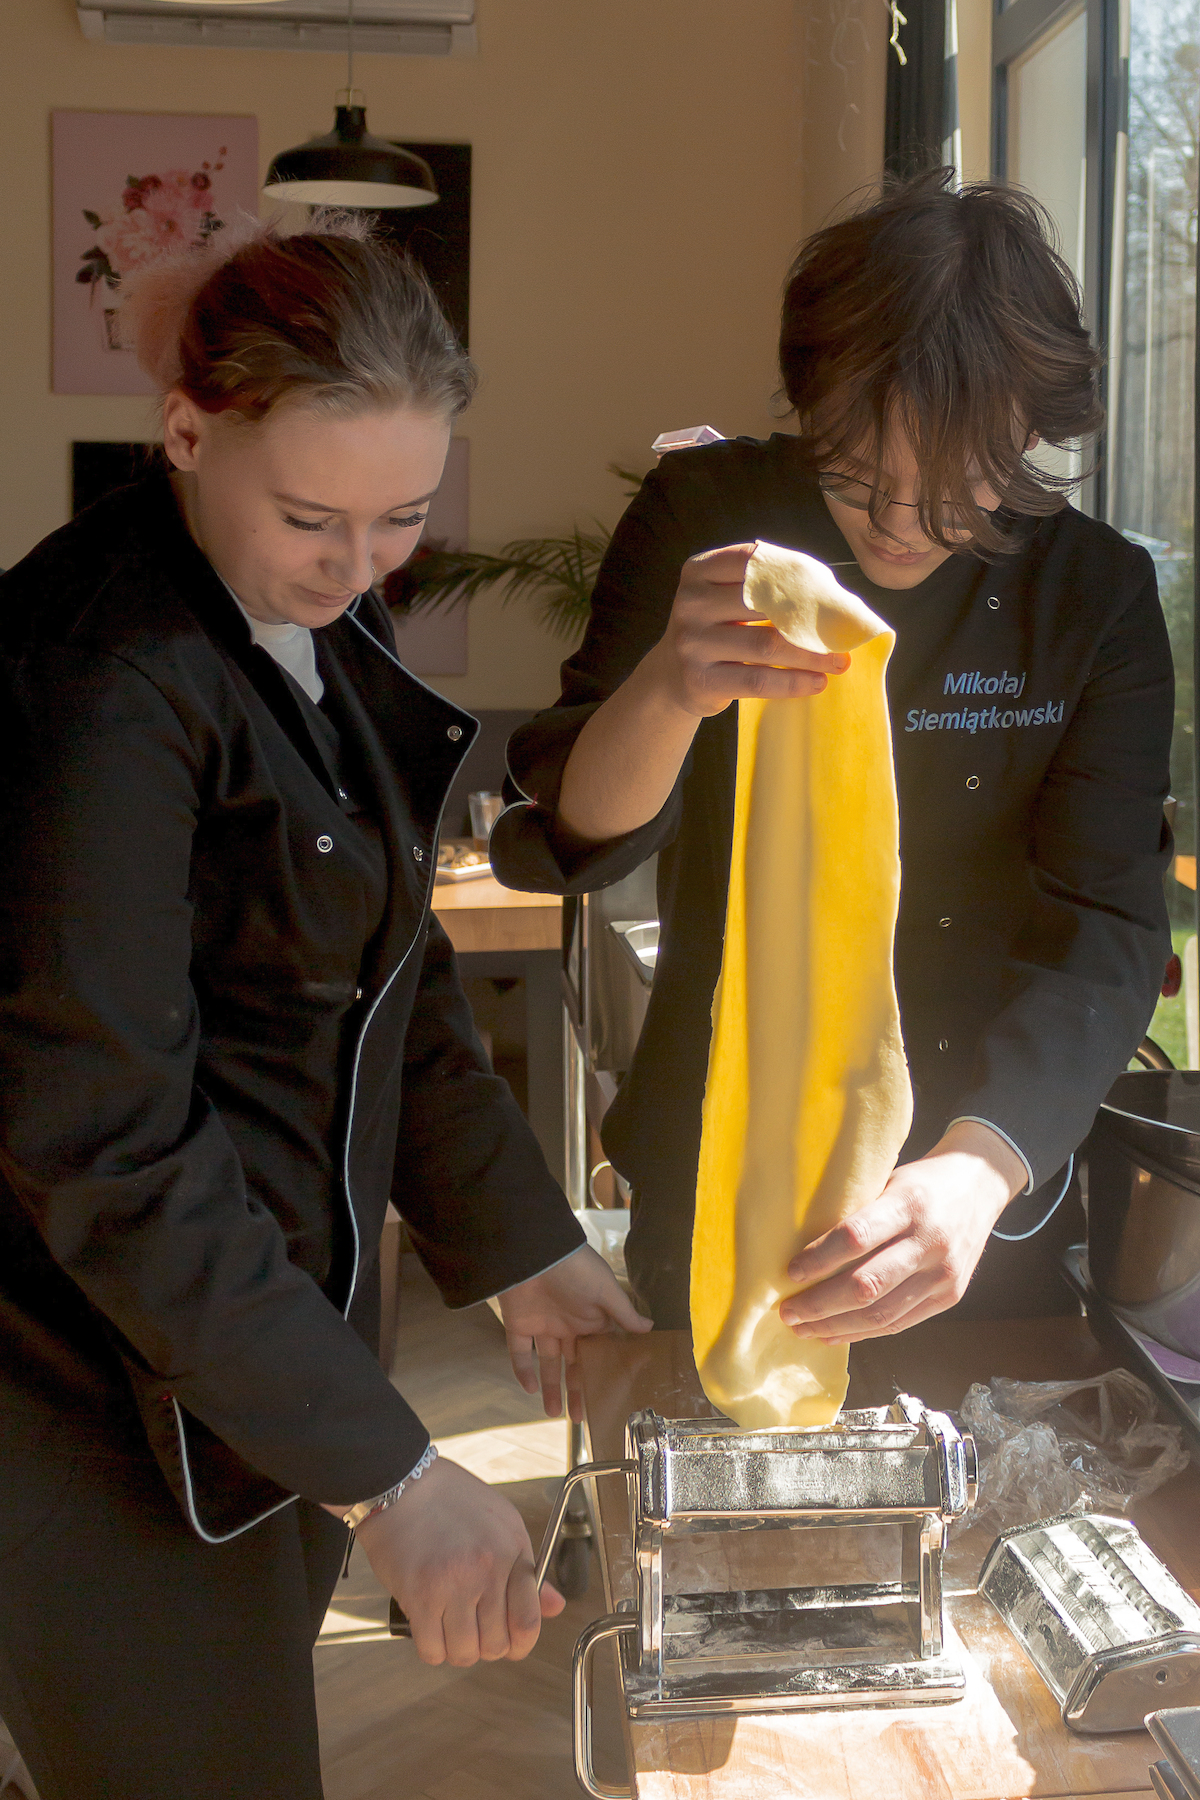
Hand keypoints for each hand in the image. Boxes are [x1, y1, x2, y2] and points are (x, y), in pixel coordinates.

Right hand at [353, 1455, 564, 1666]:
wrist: (402, 1482)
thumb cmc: (450, 1499)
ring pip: (465, 1654)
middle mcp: (487, 1570)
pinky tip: (428, 1625)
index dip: (519, 1644)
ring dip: (456, 1648)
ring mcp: (453, 1584)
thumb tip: (556, 1606)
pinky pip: (432, 1652)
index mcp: (512, 1551)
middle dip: (484, 1645)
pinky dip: (431, 1648)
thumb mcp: (503, 1523)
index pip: (528, 1622)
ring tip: (447, 1624)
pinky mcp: (419, 1596)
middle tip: (471, 1626)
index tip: (508, 1641)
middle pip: (496, 1645)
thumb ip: (528, 1571)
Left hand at [499, 1243, 650, 1419]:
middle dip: (576, 1390)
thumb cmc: (578, 1268)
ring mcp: (542, 1325)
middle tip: (579, 1418)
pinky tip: (530, 1389)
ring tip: (554, 1413)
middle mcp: (567, 1325)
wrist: (536, 1252)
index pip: (597, 1353)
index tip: (606, 1398)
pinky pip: (519, 1352)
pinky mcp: (518, 1323)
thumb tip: (650, 1328)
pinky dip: (522, 1371)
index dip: (600, 1375)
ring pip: (547, 1363)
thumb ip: (624, 1313)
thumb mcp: (606, 1291)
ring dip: (550, 1388)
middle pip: (573, 1364)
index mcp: (590, 1318)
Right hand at [645, 543, 849, 718]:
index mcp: (699, 571)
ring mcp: (691, 643)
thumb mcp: (727, 597)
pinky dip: (793, 682)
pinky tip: (817, 682)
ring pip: (766, 645)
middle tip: (846, 632)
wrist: (672, 675)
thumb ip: (765, 587)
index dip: (795, 571)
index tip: (829, 589)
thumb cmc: (717, 629)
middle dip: (812, 617)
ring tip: (839, 661)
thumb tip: (834, 597)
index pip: (752, 560)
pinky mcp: (700, 680)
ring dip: (811, 654)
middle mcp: (690, 602)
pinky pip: (757, 680)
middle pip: (764, 604)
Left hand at [778, 1121, 1027, 1342]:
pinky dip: (862, 1333)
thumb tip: (802, 1247)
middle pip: (866, 1285)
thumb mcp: (889, 1181)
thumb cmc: (922, 1182)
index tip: (790, 1272)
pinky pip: (899, 1323)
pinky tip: (834, 1333)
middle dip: (820, 1304)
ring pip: (881, 1314)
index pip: (856, 1237)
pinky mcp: (950, 1297)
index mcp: (910, 1203)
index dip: (819, 1259)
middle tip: (787, 1312)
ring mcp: (943, 1274)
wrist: (980, 1184)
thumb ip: (858, 1212)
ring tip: (803, 1329)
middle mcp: (930, 1241)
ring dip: (836, 1326)